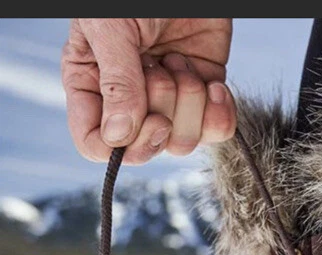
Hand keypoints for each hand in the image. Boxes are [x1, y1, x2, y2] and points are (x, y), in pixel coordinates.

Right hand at [62, 18, 235, 164]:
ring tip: (179, 62)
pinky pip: (216, 132)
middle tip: (161, 74)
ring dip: (188, 103)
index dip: (119, 147)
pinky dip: (219, 113)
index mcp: (92, 86)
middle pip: (144, 150)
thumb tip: (119, 136)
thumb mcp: (112, 29)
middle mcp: (128, 102)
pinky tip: (214, 84)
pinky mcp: (203, 98)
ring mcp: (169, 103)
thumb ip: (116, 82)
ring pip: (181, 143)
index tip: (143, 119)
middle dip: (161, 119)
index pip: (95, 144)